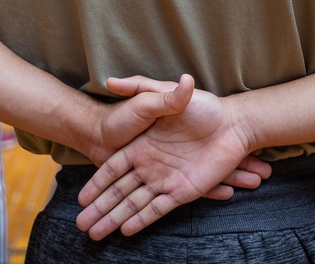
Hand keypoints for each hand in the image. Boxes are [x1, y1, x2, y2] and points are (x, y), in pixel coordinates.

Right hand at [76, 76, 255, 240]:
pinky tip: (125, 231)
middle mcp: (150, 165)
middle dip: (99, 208)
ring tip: (94, 235)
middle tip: (80, 225)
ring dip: (114, 218)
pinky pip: (158, 208)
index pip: (112, 169)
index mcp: (142, 146)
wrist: (234, 124)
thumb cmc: (203, 106)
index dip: (96, 184)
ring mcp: (166, 180)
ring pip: (133, 204)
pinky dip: (141, 220)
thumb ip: (141, 86)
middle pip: (118, 191)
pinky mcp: (183, 191)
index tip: (81, 197)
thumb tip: (111, 80)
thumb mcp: (167, 93)